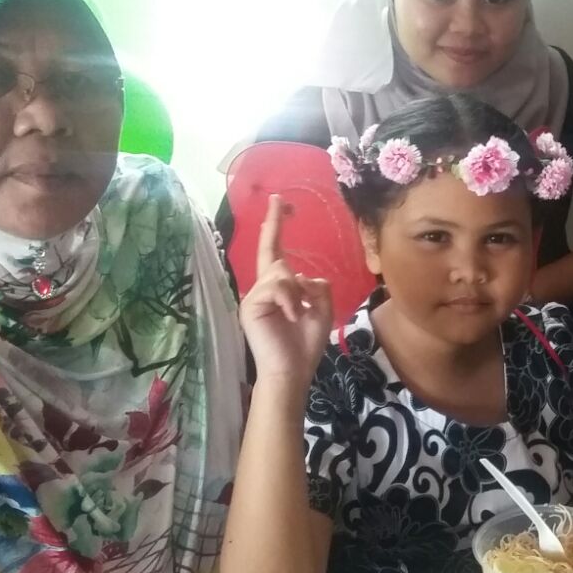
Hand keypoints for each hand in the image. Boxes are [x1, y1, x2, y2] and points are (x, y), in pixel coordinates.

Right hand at [240, 195, 334, 385]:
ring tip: (298, 316)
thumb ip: (316, 287)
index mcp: (277, 288)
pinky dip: (291, 301)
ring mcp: (254, 297)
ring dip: (297, 294)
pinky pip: (277, 287)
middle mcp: (262, 288)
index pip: (274, 250)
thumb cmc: (305, 345)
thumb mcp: (321, 309)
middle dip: (281, 247)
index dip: (274, 225)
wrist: (292, 372)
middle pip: (276, 258)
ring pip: (280, 273)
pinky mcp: (251, 306)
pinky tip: (292, 317)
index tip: (278, 201)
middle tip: (290, 261)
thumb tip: (304, 277)